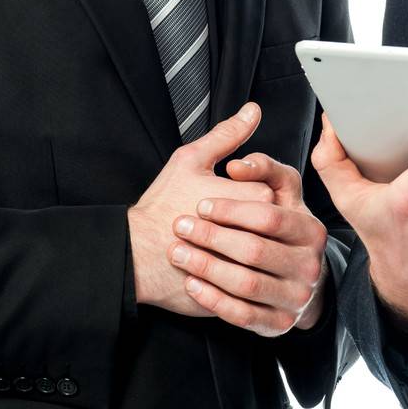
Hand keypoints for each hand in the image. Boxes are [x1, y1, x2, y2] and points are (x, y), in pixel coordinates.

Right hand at [127, 102, 274, 317]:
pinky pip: (252, 290)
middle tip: (216, 222)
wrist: (135, 254)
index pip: (272, 194)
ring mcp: (249, 270)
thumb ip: (227, 135)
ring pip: (264, 259)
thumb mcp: (191, 160)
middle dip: (248, 224)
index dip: (247, 194)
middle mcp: (257, 236)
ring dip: (244, 253)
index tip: (220, 198)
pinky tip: (218, 267)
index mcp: (250, 199)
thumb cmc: (162, 205)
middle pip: (271, 227)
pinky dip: (238, 281)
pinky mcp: (238, 297)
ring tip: (215, 243)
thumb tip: (254, 111)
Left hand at [168, 150, 330, 336]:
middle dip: (211, 237)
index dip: (231, 209)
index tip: (201, 205)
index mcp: (311, 231)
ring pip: (246, 284)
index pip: (270, 217)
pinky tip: (191, 283)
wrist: (291, 277)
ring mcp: (296, 298)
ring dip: (206, 267)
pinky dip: (213, 299)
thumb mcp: (280, 191)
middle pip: (255, 250)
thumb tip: (237, 165)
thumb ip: (264, 168)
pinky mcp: (278, 323)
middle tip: (180, 226)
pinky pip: (242, 315)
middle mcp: (309, 266)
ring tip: (178, 252)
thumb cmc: (278, 228)